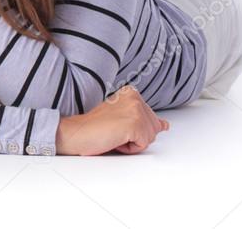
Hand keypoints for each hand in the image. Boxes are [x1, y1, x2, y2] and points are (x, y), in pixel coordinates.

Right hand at [55, 85, 169, 154]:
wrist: (76, 133)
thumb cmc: (94, 128)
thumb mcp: (122, 118)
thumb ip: (144, 120)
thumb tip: (164, 125)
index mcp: (131, 93)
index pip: (152, 119)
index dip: (135, 129)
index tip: (117, 125)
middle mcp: (135, 97)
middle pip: (154, 128)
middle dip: (136, 136)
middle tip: (114, 131)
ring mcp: (135, 110)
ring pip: (150, 137)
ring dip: (133, 142)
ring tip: (114, 134)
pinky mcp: (135, 124)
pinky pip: (143, 145)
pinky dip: (129, 148)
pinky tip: (115, 139)